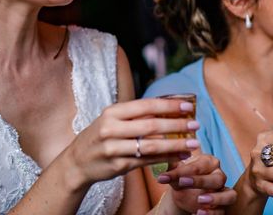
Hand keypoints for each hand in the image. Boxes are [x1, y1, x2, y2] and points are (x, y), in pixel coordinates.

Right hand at [65, 98, 199, 189]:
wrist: (77, 162)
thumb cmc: (100, 136)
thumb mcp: (111, 120)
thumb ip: (134, 115)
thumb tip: (166, 108)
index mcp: (112, 112)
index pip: (145, 105)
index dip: (168, 106)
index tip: (188, 107)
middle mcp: (111, 128)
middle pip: (150, 125)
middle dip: (176, 125)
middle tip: (196, 125)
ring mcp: (114, 148)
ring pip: (151, 146)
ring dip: (175, 145)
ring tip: (193, 144)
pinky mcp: (119, 166)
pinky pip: (147, 161)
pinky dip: (166, 159)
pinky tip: (180, 156)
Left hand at [158, 154, 236, 213]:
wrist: (182, 193)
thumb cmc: (180, 177)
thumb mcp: (173, 172)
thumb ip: (170, 170)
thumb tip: (161, 170)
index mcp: (209, 161)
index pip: (200, 165)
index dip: (186, 171)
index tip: (172, 176)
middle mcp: (219, 175)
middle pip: (218, 178)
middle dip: (201, 181)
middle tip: (183, 183)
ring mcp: (223, 191)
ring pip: (229, 195)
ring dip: (216, 198)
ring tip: (200, 201)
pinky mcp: (223, 206)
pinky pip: (223, 210)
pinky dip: (212, 213)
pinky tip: (198, 213)